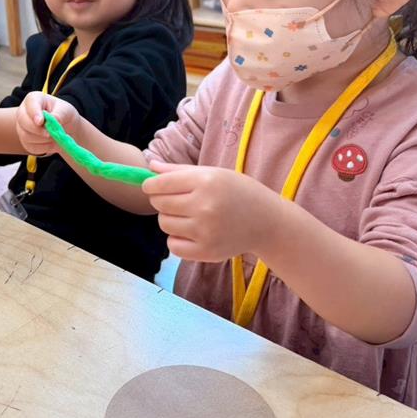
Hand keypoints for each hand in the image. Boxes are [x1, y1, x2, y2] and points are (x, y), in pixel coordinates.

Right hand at [15, 92, 80, 155]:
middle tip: (50, 134)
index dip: (34, 113)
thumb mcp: (66, 111)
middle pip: (23, 121)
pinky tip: (51, 142)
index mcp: (34, 99)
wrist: (64, 128)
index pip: (30, 103)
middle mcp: (24, 112)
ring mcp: (22, 127)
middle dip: (38, 130)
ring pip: (26, 136)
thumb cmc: (63, 114)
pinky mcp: (25, 141)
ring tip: (54, 136)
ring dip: (43, 140)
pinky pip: (31, 146)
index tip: (40, 121)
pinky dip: (44, 147)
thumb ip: (60, 114)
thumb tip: (53, 120)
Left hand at [141, 161, 286, 262]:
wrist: (267, 222)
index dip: (150, 185)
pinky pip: (172, 245)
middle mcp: (205, 206)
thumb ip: (178, 170)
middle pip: (160, 204)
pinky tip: (191, 232)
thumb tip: (149, 166)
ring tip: (188, 215)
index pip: (161, 184)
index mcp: (206, 182)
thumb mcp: (213, 174)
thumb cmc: (238, 193)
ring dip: (169, 219)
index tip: (150, 186)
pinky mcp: (207, 251)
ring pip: (164, 223)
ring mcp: (206, 231)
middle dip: (161, 200)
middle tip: (176, 200)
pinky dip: (177, 239)